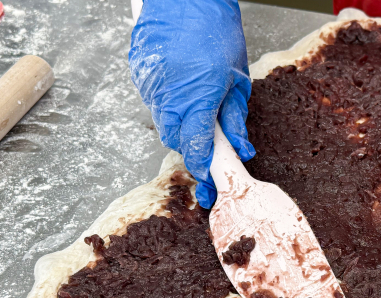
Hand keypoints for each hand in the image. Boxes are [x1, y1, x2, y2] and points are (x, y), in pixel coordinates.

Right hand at [129, 0, 254, 207]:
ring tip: (194, 109)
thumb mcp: (237, 79)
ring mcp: (150, 86)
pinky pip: (154, 101)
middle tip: (207, 145)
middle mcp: (169, 96)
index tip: (210, 181)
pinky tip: (180, 90)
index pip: (197, 148)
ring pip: (163, 123)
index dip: (204, 169)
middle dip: (191, 147)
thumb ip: (235, 118)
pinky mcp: (140, 76)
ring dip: (179, 125)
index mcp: (197, 98)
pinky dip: (168, 104)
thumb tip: (240, 148)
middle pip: (176, 140)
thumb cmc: (216, 31)